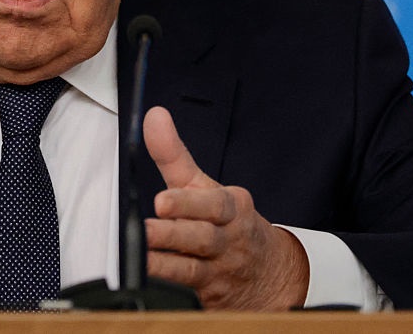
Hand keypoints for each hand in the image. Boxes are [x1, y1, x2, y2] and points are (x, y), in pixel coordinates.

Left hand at [142, 106, 307, 309]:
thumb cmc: (228, 223)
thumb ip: (174, 154)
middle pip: (201, 237)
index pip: (213, 203)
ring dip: (164, 264)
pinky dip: (169, 289)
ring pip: (192, 269)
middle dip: (173, 233)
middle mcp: (227, 239)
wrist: (272, 274)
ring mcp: (220, 271)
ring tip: (140, 257)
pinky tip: (148, 283)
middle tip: (145, 230)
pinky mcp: (209, 297)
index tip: (161, 202)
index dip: (187, 203)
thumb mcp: (205, 186)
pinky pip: (189, 294)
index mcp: (230, 208)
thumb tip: (153, 116)